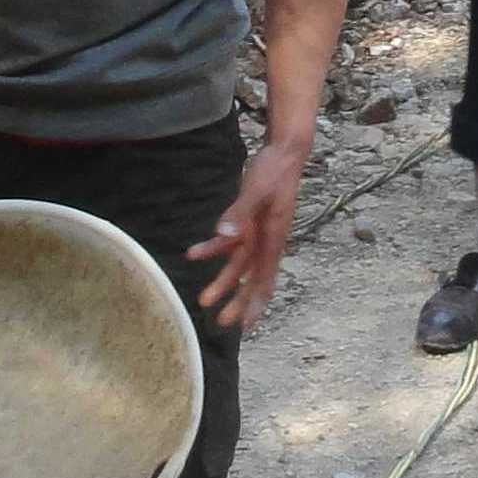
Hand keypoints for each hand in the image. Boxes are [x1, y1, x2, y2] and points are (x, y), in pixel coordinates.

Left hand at [187, 133, 304, 330]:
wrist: (284, 153)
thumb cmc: (275, 171)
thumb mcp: (258, 190)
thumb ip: (240, 213)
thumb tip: (224, 234)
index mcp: (274, 238)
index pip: (266, 278)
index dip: (256, 302)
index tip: (247, 325)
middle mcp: (267, 241)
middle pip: (252, 278)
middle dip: (238, 301)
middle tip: (221, 322)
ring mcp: (257, 233)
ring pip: (239, 265)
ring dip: (223, 281)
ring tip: (203, 299)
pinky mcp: (248, 223)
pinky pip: (230, 243)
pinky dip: (213, 249)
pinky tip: (193, 254)